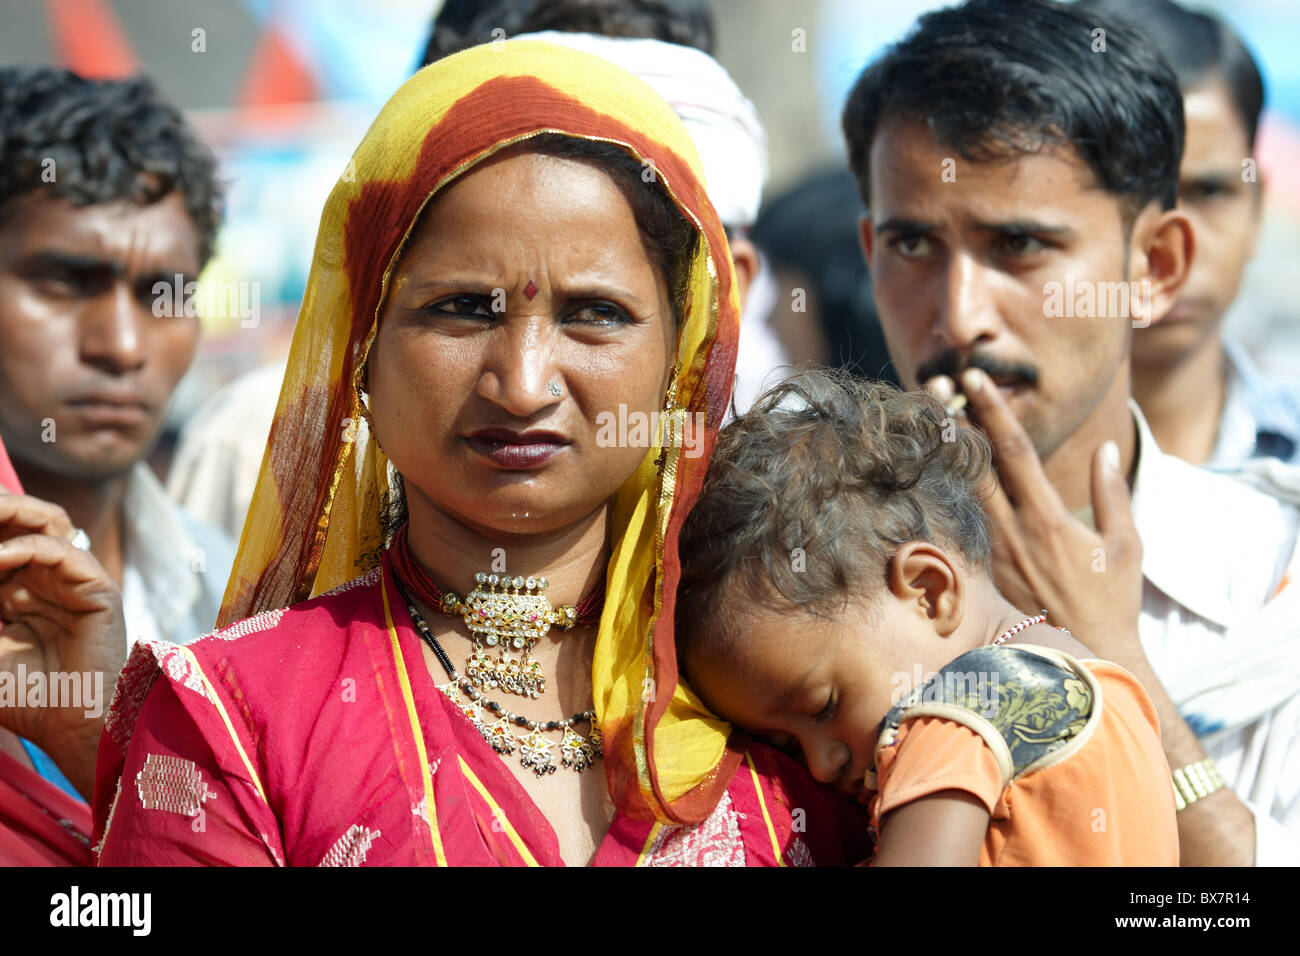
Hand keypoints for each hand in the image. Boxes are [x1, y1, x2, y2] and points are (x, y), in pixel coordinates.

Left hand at [0, 491, 125, 796]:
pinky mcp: (98, 589)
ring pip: (46, 526)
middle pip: (19, 527)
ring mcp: (73, 583)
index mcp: (17, 596)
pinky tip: (2, 557)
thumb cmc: (26, 701)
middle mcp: (46, 583)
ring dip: (13, 513)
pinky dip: (29, 547)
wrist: (73, 728)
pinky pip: (65, 551)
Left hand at [929, 368, 1144, 665]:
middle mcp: (1010, 532)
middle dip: (954, 420)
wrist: (1082, 660)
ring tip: (924, 415)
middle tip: (935, 383)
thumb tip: (1106, 448)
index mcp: (1048, 519)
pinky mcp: (974, 573)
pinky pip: (954, 523)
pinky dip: (938, 492)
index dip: (992, 410)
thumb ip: (1114, 493)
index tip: (973, 378)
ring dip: (942, 451)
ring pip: (956, 491)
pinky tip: (922, 468)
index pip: (1014, 451)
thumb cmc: (1110, 602)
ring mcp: (987, 554)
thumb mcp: (1127, 546)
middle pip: (972, 464)